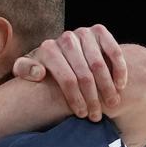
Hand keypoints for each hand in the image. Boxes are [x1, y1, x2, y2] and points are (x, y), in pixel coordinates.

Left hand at [13, 24, 127, 121]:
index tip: (81, 114)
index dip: (75, 99)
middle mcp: (66, 38)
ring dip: (107, 87)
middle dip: (92, 98)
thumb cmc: (43, 67)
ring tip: (112, 104)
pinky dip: (119, 69)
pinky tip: (120, 85)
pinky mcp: (99, 30)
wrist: (61, 52)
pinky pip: (113, 51)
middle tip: (97, 115)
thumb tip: (39, 73)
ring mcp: (83, 32)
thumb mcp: (27, 69)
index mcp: (48, 49)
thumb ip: (24, 70)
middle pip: (84, 74)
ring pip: (99, 65)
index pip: (66, 79)